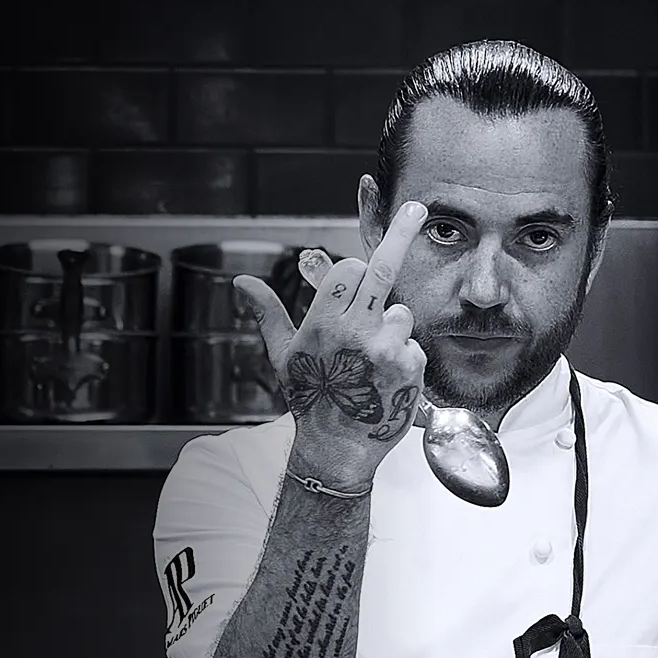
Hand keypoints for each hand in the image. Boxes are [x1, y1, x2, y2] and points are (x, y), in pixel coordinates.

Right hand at [233, 201, 430, 492]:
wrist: (337, 449)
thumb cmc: (308, 399)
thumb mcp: (282, 356)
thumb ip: (268, 312)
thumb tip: (240, 282)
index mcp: (321, 324)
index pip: (349, 270)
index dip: (353, 273)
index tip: (356, 276)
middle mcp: (353, 332)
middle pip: (381, 270)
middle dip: (400, 233)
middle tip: (416, 207)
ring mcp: (385, 349)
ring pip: (399, 313)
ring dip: (389, 330)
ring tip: (370, 364)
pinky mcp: (410, 367)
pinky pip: (412, 344)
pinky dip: (403, 357)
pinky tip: (385, 379)